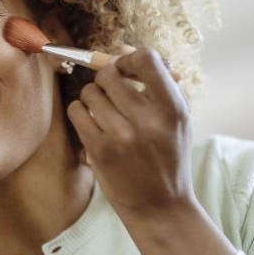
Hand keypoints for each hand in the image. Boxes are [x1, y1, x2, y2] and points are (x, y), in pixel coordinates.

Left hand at [66, 47, 193, 220]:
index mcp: (172, 107)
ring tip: (105, 112)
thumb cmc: (169, 154)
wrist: (161, 206)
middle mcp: (148, 119)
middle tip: (113, 92)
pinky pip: (77, 112)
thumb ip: (156, 81)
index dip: (129, 58)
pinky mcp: (100, 150)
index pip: (146, 59)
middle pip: (110, 74)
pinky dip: (81, 113)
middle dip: (107, 78)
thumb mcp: (176, 117)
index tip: (126, 68)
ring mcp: (122, 135)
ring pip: (90, 92)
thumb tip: (121, 48)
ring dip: (93, 97)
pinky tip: (93, 124)